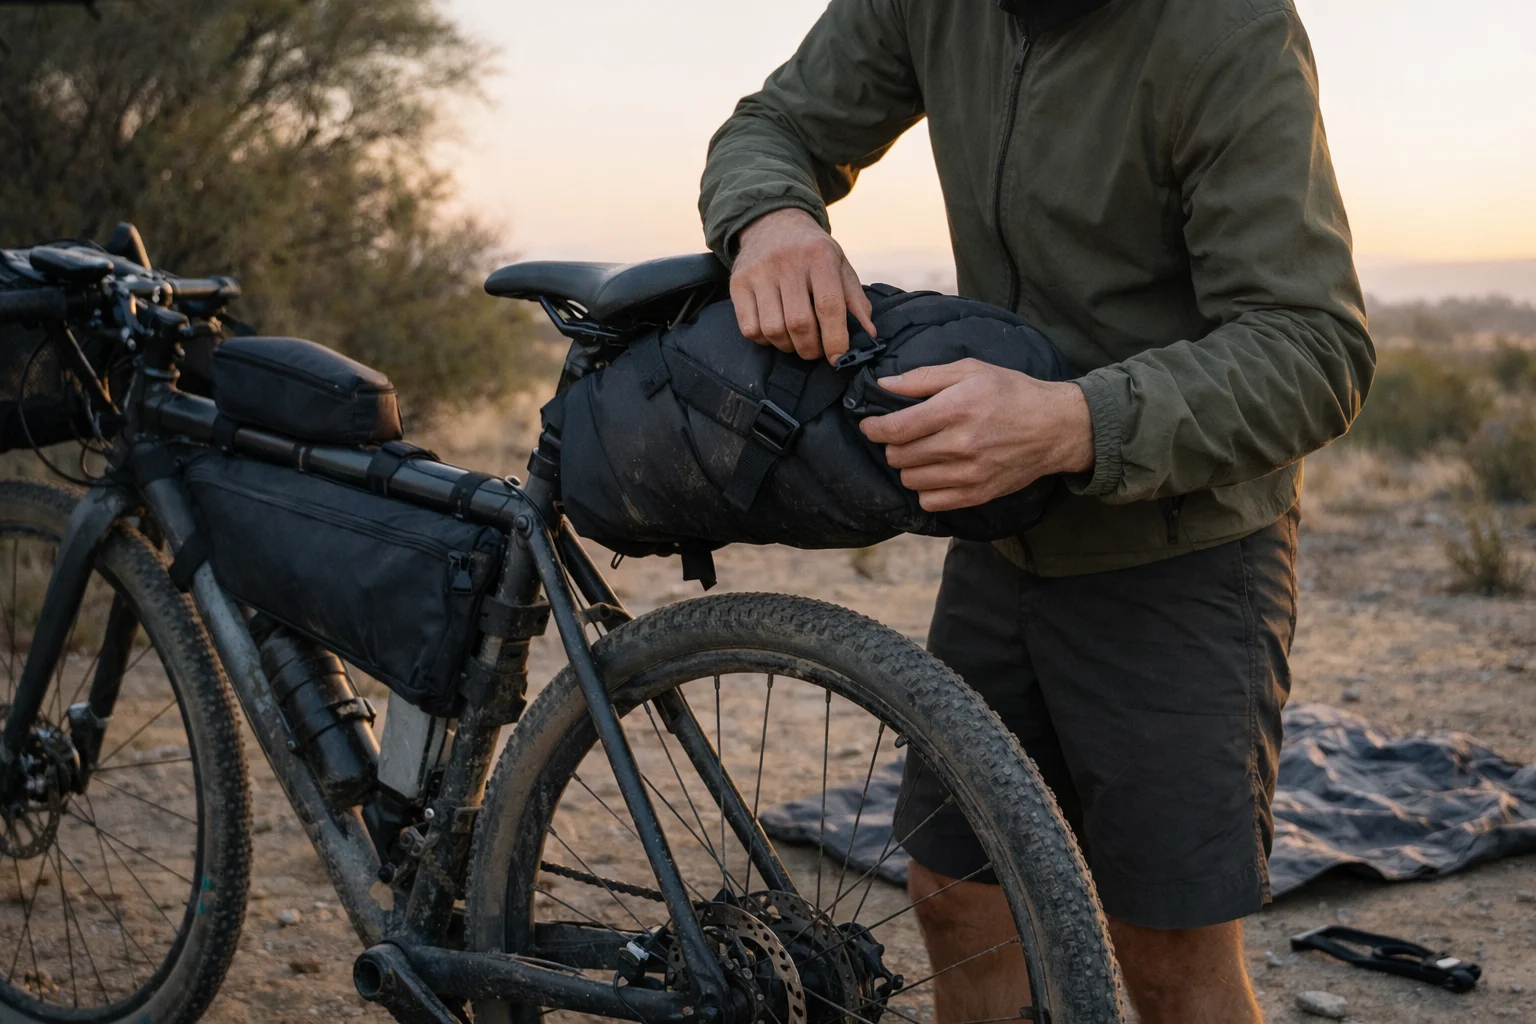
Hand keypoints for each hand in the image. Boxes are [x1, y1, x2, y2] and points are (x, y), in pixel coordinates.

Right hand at [730, 207, 877, 361]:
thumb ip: (855, 300)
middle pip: (799, 323)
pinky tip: (774, 331)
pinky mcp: (737, 283)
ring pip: (773, 330)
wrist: (772, 222)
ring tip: (796, 341)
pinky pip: (750, 328)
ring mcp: (758, 272)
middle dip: (811, 348)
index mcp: (819, 256)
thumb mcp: (839, 265)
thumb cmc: (812, 252)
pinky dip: (765, 340)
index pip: (828, 306)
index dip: (835, 339)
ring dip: (788, 346)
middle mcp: (787, 262)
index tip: (839, 358)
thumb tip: (869, 336)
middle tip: (816, 351)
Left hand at [859, 360, 1094, 511]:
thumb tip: (884, 384)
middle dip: (893, 445)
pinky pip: (931, 502)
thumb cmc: (1011, 392)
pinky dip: (926, 489)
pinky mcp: (978, 494)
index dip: (874, 429)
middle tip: (904, 436)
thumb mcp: (970, 370)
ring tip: (922, 452)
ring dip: (909, 467)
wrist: (1055, 427)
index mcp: (955, 409)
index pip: (896, 429)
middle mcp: (960, 444)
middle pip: (899, 456)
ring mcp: (970, 473)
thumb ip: (923, 378)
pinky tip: (936, 472)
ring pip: (911, 480)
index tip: (871, 426)